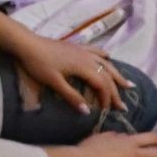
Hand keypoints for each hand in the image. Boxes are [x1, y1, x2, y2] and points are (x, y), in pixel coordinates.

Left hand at [14, 33, 132, 113]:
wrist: (28, 44)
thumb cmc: (39, 64)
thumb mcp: (54, 83)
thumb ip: (72, 97)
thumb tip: (87, 111)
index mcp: (84, 67)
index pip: (102, 85)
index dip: (107, 99)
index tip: (107, 112)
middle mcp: (88, 58)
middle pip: (108, 76)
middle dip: (116, 92)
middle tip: (123, 106)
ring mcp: (84, 51)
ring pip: (106, 64)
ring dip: (117, 75)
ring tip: (128, 85)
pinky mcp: (77, 47)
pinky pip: (97, 51)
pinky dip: (105, 57)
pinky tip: (109, 57)